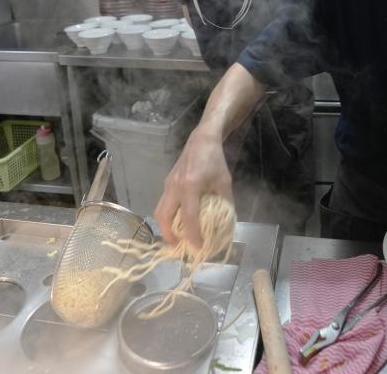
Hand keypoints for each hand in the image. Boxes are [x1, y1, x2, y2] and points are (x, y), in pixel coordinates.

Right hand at [154, 125, 231, 247]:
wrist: (202, 139)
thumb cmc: (215, 160)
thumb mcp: (225, 182)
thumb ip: (225, 203)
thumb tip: (227, 224)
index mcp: (190, 186)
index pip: (188, 217)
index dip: (192, 235)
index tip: (198, 248)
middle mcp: (175, 186)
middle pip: (163, 216)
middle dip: (169, 235)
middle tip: (179, 245)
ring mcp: (168, 184)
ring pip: (159, 210)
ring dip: (165, 226)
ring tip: (177, 236)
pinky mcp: (167, 182)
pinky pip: (163, 203)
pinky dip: (167, 215)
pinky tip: (178, 220)